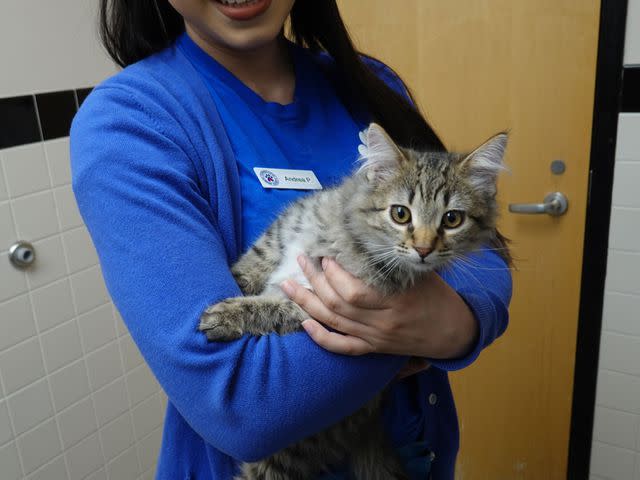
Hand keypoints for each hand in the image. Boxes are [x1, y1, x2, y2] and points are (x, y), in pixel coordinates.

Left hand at [280, 256, 478, 357]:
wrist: (453, 333)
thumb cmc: (438, 298)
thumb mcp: (419, 275)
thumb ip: (392, 265)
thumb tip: (361, 243)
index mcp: (394, 302)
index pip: (353, 291)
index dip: (333, 273)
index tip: (325, 255)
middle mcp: (381, 323)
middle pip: (336, 304)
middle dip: (313, 280)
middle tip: (302, 259)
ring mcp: (375, 339)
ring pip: (332, 323)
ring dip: (306, 302)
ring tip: (288, 285)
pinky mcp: (373, 349)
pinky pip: (341, 347)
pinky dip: (320, 337)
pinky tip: (304, 323)